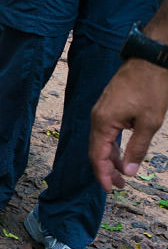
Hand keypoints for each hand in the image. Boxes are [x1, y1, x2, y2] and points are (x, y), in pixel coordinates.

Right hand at [90, 59, 167, 190]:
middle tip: (120, 185)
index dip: (102, 174)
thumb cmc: (151, 88)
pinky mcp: (109, 106)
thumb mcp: (149, 122)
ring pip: (102, 141)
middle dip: (106, 169)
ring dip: (111, 158)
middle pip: (96, 150)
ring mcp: (102, 111)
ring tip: (123, 172)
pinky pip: (106, 131)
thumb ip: (137, 148)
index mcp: (103, 123)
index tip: (111, 190)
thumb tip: (128, 172)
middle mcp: (97, 117)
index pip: (97, 156)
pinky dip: (113, 144)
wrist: (150, 59)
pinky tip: (124, 150)